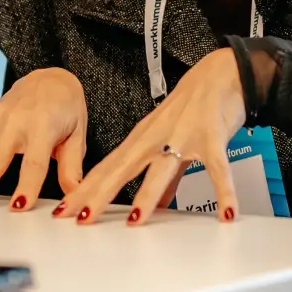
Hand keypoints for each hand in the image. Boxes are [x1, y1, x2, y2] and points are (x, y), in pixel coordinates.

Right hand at [0, 67, 87, 210]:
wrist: (52, 78)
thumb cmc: (67, 108)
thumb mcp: (76, 134)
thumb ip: (71, 167)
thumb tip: (73, 196)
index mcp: (44, 127)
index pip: (34, 163)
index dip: (27, 186)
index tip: (20, 206)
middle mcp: (18, 121)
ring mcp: (0, 116)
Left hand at [56, 47, 245, 226]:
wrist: (222, 71)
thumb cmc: (196, 103)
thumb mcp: (173, 137)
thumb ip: (168, 176)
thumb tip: (162, 205)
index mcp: (144, 137)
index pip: (108, 166)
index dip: (86, 188)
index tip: (66, 209)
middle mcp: (158, 136)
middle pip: (123, 168)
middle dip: (100, 193)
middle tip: (81, 217)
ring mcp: (184, 136)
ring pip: (162, 168)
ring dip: (148, 194)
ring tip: (135, 220)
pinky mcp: (212, 136)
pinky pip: (217, 168)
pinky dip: (223, 191)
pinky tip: (225, 212)